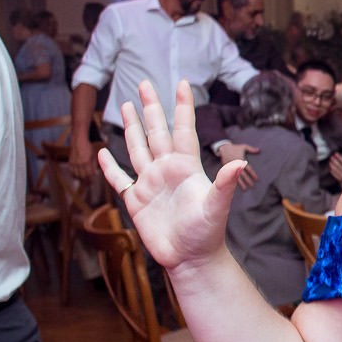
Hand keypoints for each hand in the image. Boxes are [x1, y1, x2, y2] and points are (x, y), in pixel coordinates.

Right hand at [70, 135, 97, 182]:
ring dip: (81, 177)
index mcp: (87, 161)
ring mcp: (74, 163)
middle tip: (90, 181)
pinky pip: (72, 172)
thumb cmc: (89, 147)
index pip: (90, 174)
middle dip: (87, 179)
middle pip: (83, 176)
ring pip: (77, 175)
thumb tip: (95, 174)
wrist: (79, 140)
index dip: (92, 177)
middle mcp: (80, 163)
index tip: (93, 178)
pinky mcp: (70, 162)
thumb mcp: (94, 155)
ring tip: (84, 178)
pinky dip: (75, 174)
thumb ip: (94, 165)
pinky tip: (78, 174)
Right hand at [98, 80, 242, 275]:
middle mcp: (167, 170)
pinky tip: (102, 152)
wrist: (191, 258)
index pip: (183, 129)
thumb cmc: (207, 233)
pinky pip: (119, 179)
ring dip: (132, 128)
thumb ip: (225, 184)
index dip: (182, 107)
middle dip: (151, 108)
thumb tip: (240, 163)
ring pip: (138, 148)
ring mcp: (150, 184)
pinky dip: (110, 167)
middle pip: (156, 131)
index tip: (181, 82)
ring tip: (126, 105)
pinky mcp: (136, 201)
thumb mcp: (217, 206)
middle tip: (144, 82)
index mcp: (186, 166)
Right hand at [214, 140, 260, 191]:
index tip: (257, 179)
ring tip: (245, 189)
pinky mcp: (227, 169)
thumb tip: (259, 150)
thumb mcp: (244, 147)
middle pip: (243, 174)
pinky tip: (236, 186)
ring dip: (241, 184)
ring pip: (237, 177)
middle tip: (252, 186)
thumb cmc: (235, 148)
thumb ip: (252, 149)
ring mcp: (231, 168)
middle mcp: (236, 165)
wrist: (224, 149)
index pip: (248, 169)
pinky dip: (234, 182)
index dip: (253, 174)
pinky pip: (231, 177)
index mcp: (241, 160)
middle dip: (248, 180)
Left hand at [328, 152, 341, 184]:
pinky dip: (333, 172)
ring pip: (336, 170)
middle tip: (331, 157)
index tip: (336, 154)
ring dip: (332, 165)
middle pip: (338, 165)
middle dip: (334, 160)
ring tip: (330, 162)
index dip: (339, 157)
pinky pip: (336, 175)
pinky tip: (331, 170)